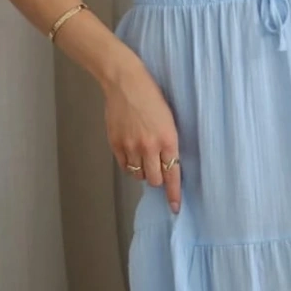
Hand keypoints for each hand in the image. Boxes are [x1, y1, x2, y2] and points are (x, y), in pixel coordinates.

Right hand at [103, 54, 181, 213]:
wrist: (125, 82)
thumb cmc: (151, 97)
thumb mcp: (169, 120)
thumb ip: (168, 144)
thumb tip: (167, 166)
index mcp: (168, 139)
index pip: (172, 174)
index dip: (174, 194)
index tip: (175, 208)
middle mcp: (149, 146)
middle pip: (154, 179)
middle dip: (157, 178)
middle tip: (157, 167)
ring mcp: (130, 146)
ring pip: (139, 174)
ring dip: (143, 171)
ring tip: (143, 155)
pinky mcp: (115, 144)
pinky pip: (124, 166)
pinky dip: (129, 164)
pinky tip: (131, 152)